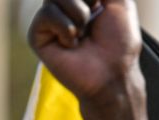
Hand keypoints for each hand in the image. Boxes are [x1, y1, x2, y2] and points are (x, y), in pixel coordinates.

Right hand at [27, 0, 141, 103]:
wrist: (113, 72)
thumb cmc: (119, 43)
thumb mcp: (120, 3)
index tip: (96, 3)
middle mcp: (63, 6)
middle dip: (87, 0)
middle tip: (95, 17)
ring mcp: (49, 19)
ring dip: (79, 14)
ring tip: (85, 33)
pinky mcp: (38, 35)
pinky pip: (47, 14)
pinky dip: (66, 28)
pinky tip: (72, 44)